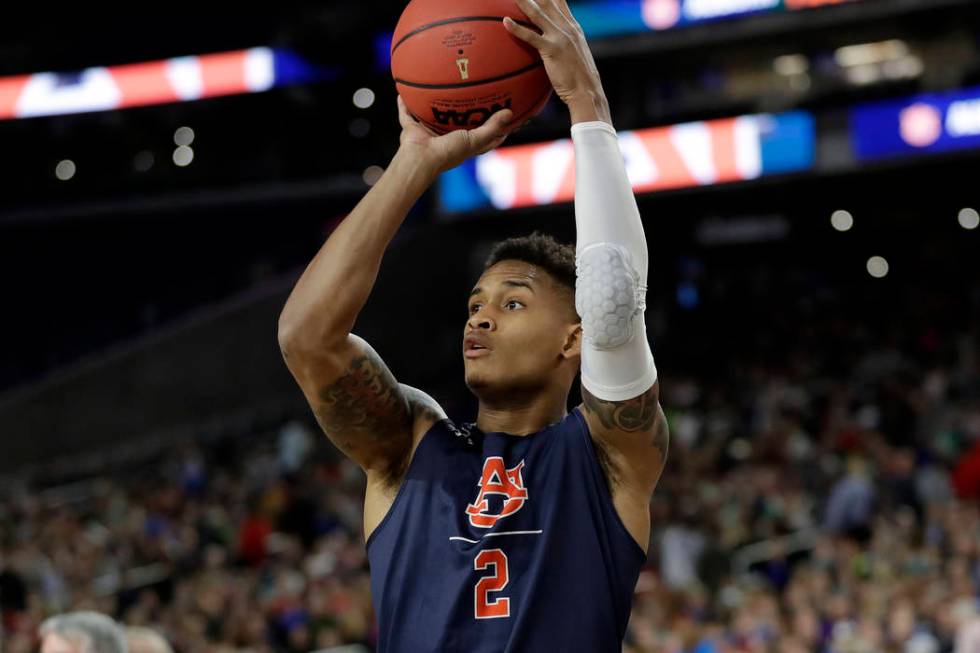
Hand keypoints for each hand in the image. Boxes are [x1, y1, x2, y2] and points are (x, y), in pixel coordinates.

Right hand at [396, 95, 513, 175]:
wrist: (421, 159)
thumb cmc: (448, 153)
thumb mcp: (474, 140)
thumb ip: (491, 128)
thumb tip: (510, 114)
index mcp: (461, 145)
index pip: (481, 137)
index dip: (493, 128)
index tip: (503, 114)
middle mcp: (444, 139)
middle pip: (455, 124)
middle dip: (462, 113)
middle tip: (473, 95)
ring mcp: (427, 134)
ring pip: (430, 117)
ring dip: (431, 107)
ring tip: (436, 89)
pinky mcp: (411, 130)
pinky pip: (406, 113)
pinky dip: (403, 104)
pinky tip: (402, 91)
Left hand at [503, 0, 610, 123]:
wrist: (587, 91)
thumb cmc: (579, 78)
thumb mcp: (575, 53)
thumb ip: (566, 42)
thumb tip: (554, 42)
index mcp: (573, 26)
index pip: (560, 1)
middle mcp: (567, 27)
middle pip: (548, 1)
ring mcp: (560, 37)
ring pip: (538, 14)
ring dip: (523, 2)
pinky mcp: (552, 50)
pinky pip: (531, 36)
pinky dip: (517, 28)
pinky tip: (505, 21)